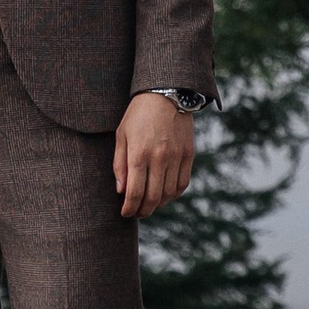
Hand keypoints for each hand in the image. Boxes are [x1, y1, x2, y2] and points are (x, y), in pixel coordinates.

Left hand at [114, 92, 195, 222]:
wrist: (166, 94)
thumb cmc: (138, 115)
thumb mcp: (121, 135)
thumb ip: (119, 164)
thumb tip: (121, 191)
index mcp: (139, 153)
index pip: (134, 192)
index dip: (129, 208)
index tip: (125, 214)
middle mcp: (159, 158)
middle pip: (153, 197)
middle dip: (143, 210)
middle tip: (136, 213)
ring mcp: (176, 157)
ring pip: (169, 194)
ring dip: (158, 205)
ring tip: (149, 206)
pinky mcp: (188, 155)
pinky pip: (182, 183)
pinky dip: (173, 195)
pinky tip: (165, 196)